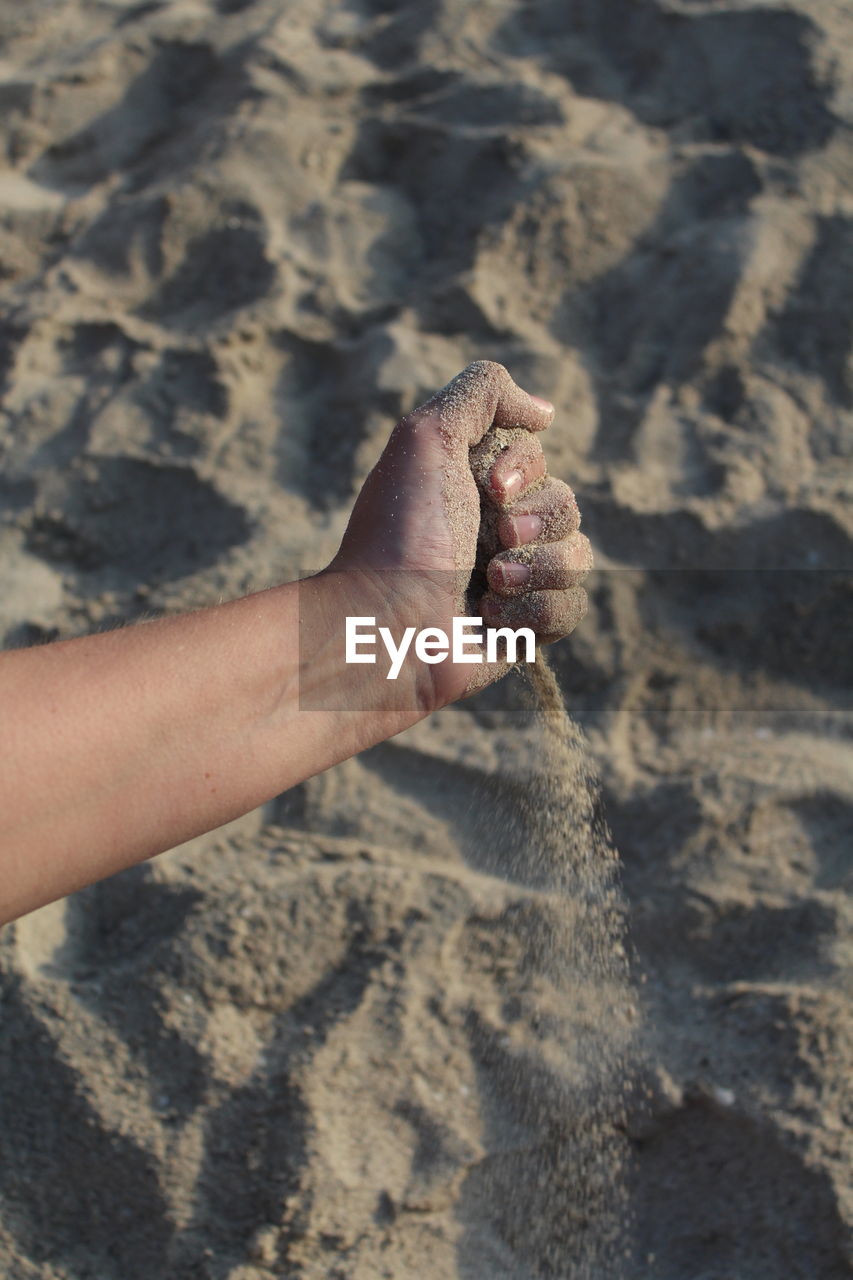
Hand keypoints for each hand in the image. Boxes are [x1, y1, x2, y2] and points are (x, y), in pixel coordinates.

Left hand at [326, 360, 591, 708]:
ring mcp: (511, 580)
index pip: (538, 459)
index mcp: (469, 486)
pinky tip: (491, 620)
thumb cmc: (402, 533)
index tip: (492, 489)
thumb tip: (544, 412)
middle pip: (566, 506)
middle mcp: (492, 529)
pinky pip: (571, 608)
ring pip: (577, 557)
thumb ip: (482, 391)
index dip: (525, 470)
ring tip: (490, 588)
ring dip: (537, 570)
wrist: (387, 625)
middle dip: (536, 523)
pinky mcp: (523, 629)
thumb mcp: (428, 436)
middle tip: (496, 540)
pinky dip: (536, 612)